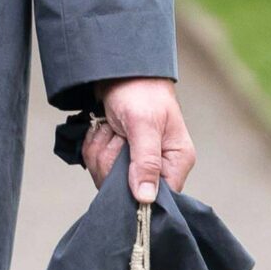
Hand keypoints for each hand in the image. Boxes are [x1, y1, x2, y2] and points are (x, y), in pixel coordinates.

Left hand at [83, 77, 194, 203]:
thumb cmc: (140, 91)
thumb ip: (146, 162)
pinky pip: (96, 164)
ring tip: (112, 126)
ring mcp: (136, 162)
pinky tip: (103, 127)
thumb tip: (147, 199)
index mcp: (176, 161)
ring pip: (106, 176)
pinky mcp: (118, 157)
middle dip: (111, 161)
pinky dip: (94, 144)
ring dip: (101, 148)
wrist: (120, 71)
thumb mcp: (144, 125)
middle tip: (117, 134)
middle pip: (126, 190)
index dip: (137, 191)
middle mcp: (159, 166)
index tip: (123, 168)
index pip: (160, 198)